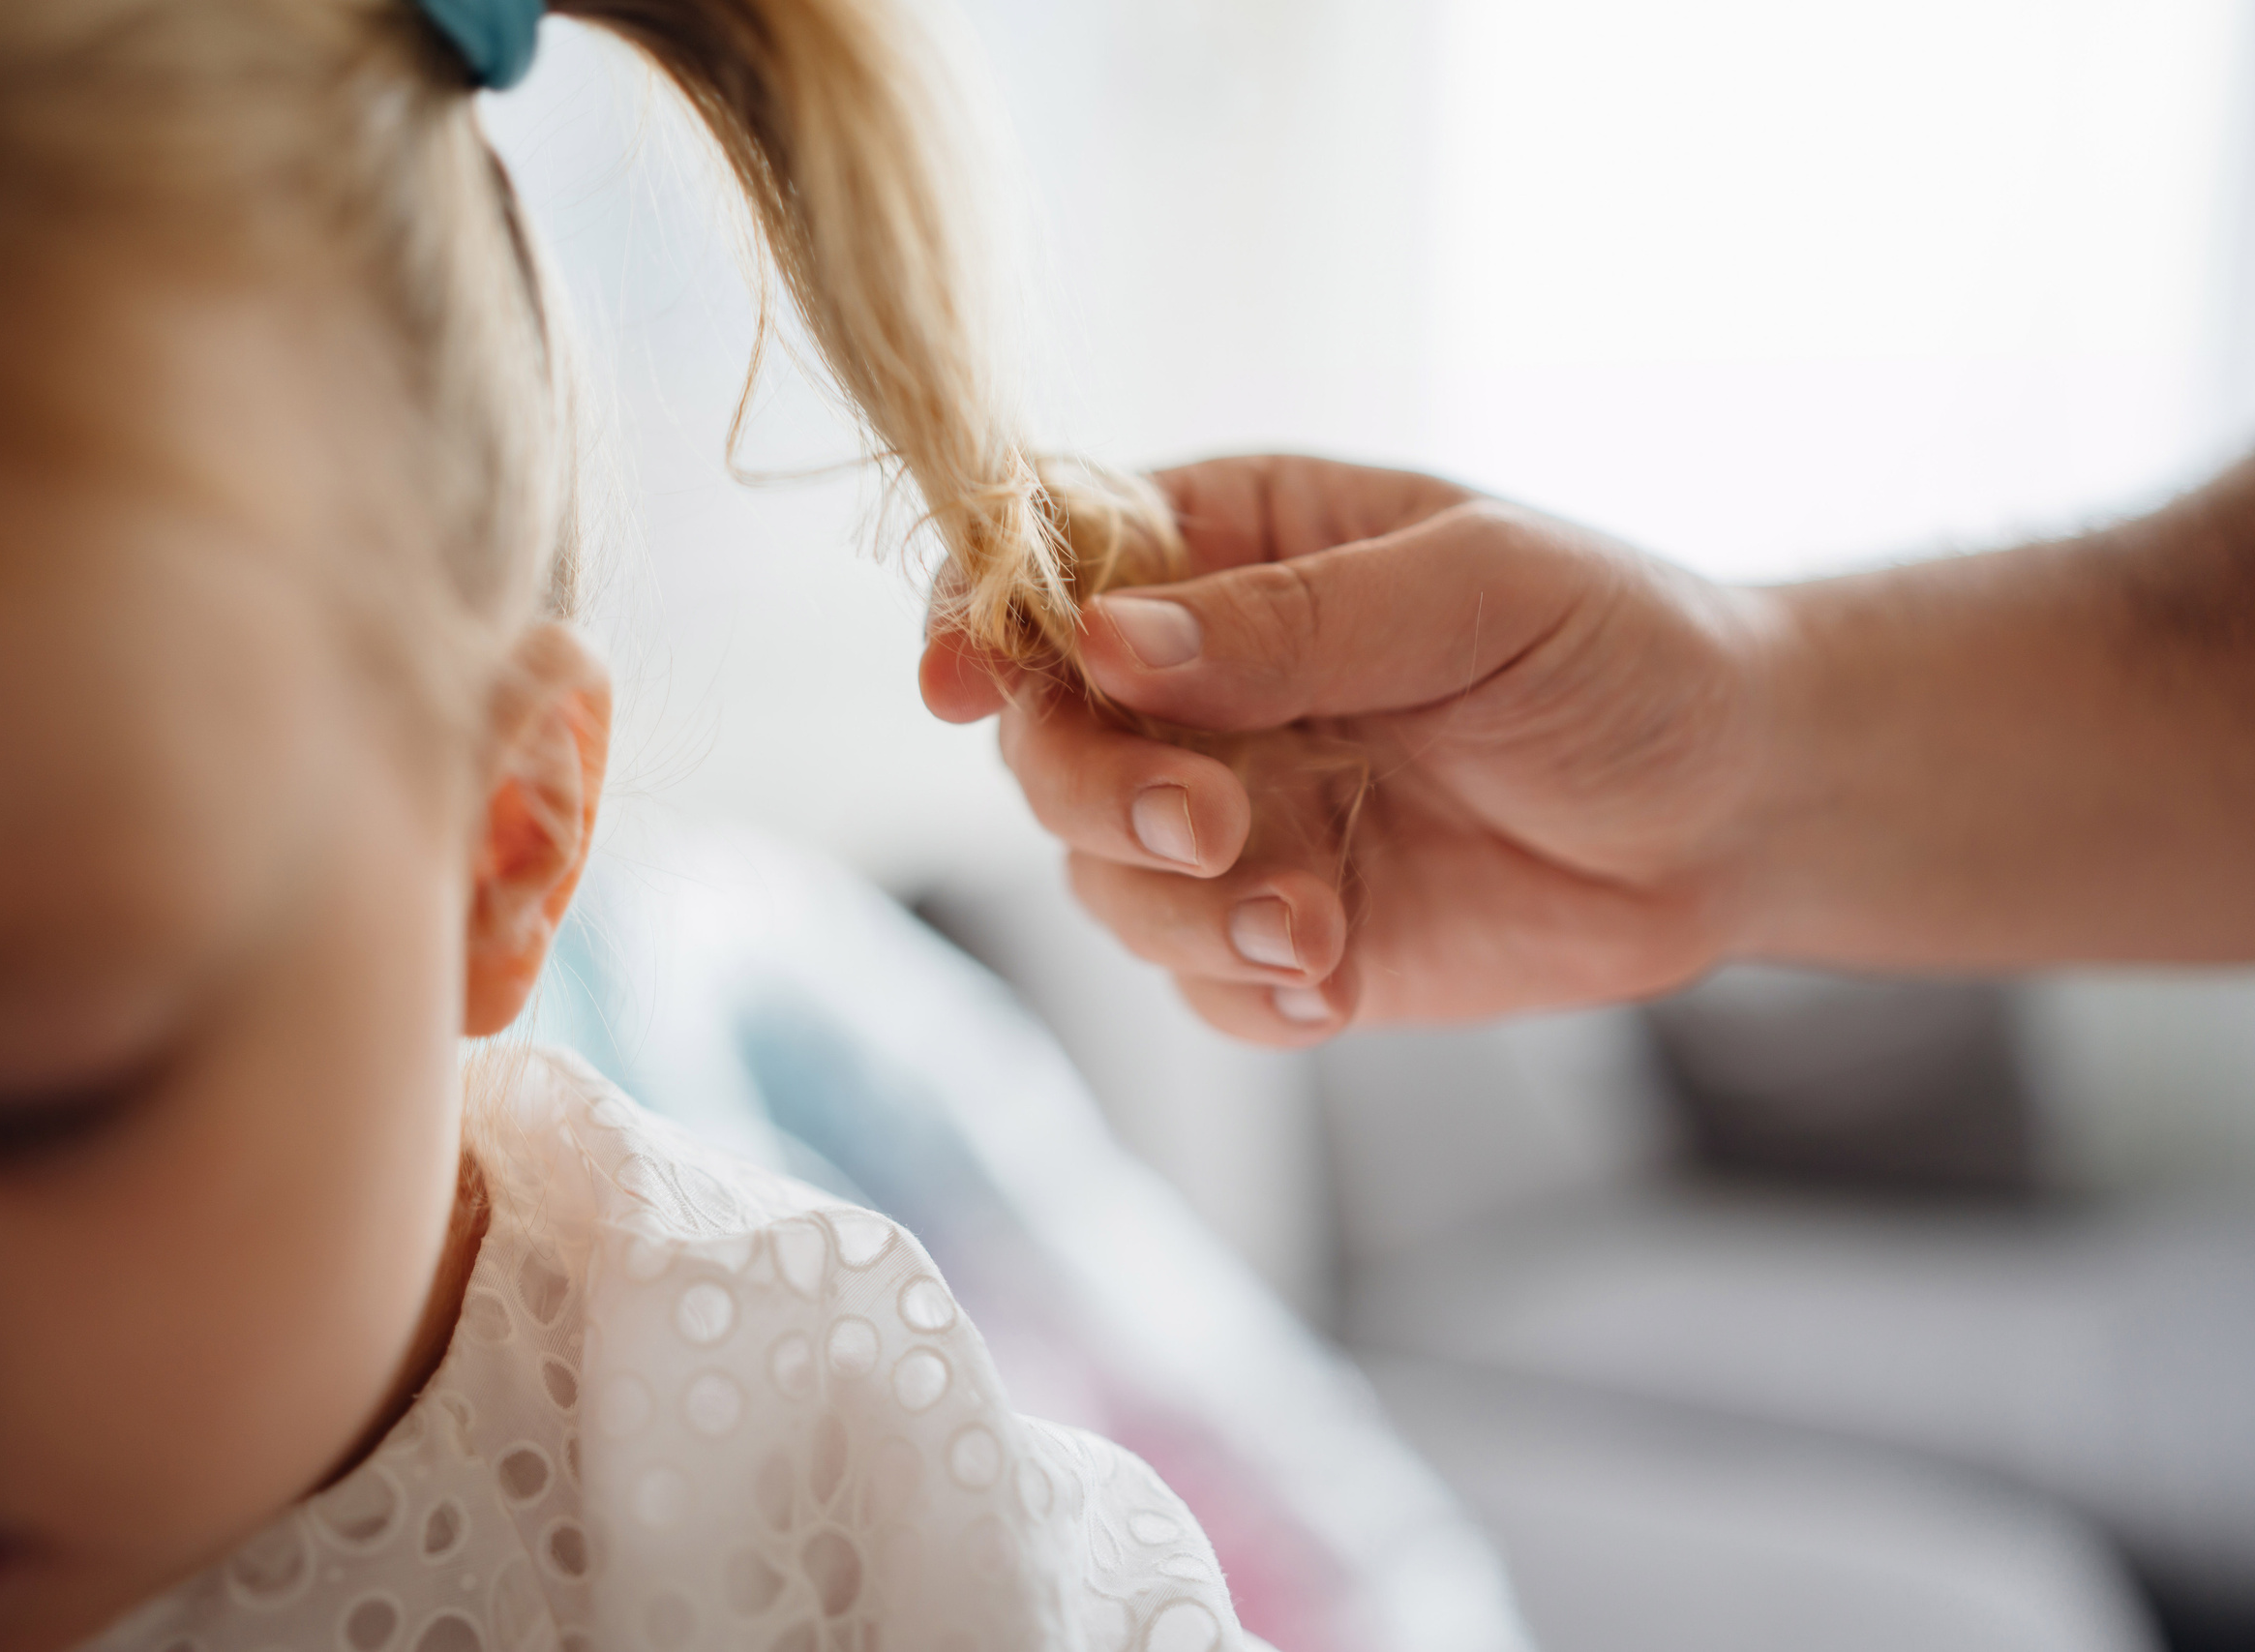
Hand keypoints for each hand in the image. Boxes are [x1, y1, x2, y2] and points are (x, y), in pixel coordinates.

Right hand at [921, 455, 1782, 1042]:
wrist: (1738, 806)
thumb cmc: (1619, 648)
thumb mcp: (1474, 592)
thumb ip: (1292, 619)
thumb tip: (1106, 646)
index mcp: (1232, 551)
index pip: (1051, 570)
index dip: (980, 618)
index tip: (960, 679)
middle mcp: (1207, 687)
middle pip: (1046, 739)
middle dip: (1095, 791)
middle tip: (1211, 820)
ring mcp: (1241, 816)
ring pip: (1103, 874)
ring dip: (1178, 908)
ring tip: (1308, 922)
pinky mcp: (1287, 933)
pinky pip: (1195, 979)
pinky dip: (1239, 986)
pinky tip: (1335, 978)